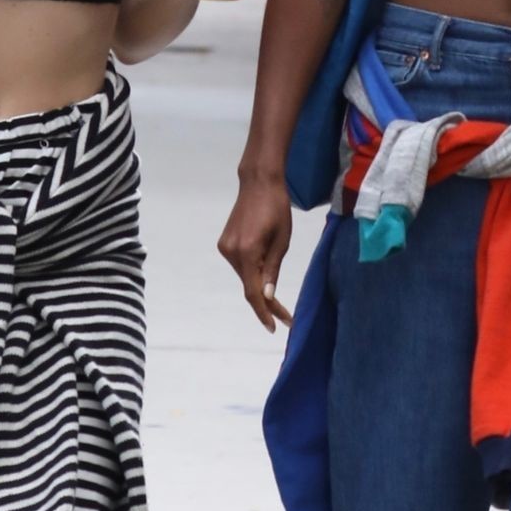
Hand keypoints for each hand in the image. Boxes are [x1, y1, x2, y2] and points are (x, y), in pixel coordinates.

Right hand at [218, 176, 293, 332]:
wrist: (258, 183)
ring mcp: (225, 248)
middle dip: (266, 302)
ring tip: (277, 294)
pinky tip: (264, 272)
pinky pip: (241, 265)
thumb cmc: (277, 208)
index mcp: (247, 252)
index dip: (264, 312)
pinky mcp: (224, 243)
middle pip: (248, 286)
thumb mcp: (282, 241)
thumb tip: (267, 296)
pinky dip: (253, 273)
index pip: (253, 292)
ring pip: (244, 276)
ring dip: (259, 286)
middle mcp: (230, 253)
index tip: (274, 327)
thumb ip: (272, 270)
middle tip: (285, 317)